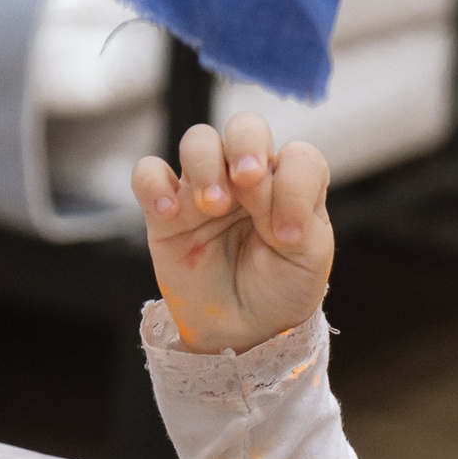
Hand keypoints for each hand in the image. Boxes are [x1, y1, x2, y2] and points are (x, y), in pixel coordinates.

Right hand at [132, 113, 332, 355]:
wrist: (244, 330)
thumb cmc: (282, 287)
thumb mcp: (309, 257)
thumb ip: (296, 215)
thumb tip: (260, 184)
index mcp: (290, 184)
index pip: (297, 157)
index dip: (294, 186)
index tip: (288, 234)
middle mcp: (248, 177)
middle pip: (245, 127)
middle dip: (247, 145)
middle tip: (248, 181)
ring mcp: (205, 189)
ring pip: (198, 140)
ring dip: (206, 165)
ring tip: (213, 206)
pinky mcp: (167, 210)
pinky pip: (148, 173)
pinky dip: (154, 185)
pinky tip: (170, 213)